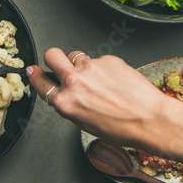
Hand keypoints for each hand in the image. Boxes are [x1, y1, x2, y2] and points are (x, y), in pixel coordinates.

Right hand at [26, 49, 176, 150]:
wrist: (149, 119)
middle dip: (52, 58)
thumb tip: (64, 93)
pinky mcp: (108, 59)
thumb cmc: (121, 127)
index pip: (41, 82)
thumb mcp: (84, 122)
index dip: (36, 76)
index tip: (33, 71)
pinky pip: (98, 59)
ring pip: (76, 55)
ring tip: (96, 79)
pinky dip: (103, 67)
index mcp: (66, 102)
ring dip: (80, 64)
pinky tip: (114, 80)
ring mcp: (91, 67)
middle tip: (58, 63)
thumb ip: (70, 104)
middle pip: (51, 54)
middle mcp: (75, 82)